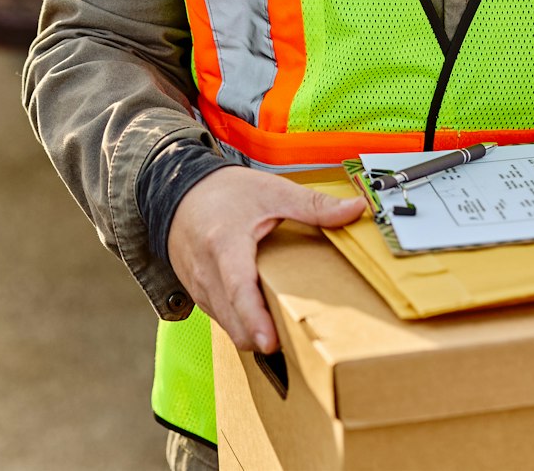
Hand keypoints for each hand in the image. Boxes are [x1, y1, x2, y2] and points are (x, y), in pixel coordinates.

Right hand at [166, 166, 366, 353]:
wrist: (178, 190)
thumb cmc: (223, 191)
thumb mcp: (272, 191)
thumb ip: (314, 206)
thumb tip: (355, 209)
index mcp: (224, 244)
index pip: (237, 288)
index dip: (254, 318)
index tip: (270, 342)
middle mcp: (206, 271)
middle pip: (234, 321)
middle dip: (262, 337)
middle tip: (298, 340)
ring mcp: (198, 287)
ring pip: (228, 327)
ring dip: (252, 333)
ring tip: (284, 330)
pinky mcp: (198, 295)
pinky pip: (221, 320)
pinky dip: (241, 324)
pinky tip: (262, 316)